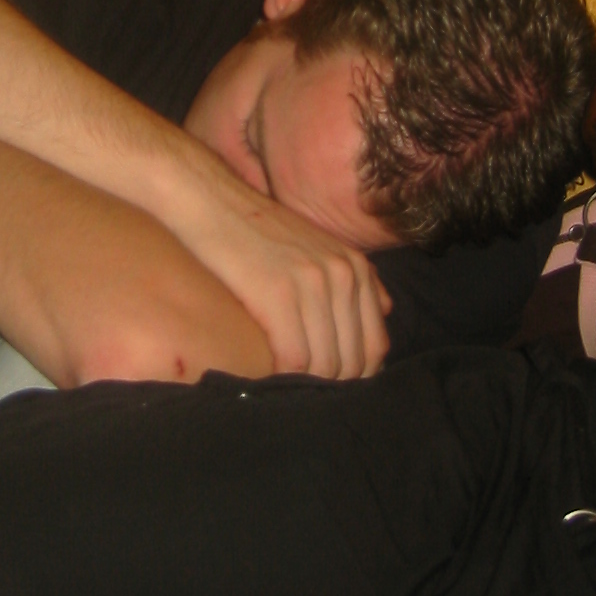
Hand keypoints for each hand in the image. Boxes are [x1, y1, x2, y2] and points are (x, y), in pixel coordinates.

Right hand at [177, 168, 391, 378]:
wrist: (210, 201)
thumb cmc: (258, 230)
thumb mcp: (318, 246)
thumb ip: (355, 277)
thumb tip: (385, 308)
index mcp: (355, 267)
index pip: (375, 345)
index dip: (355, 377)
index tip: (327, 387)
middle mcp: (343, 274)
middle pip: (353, 361)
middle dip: (330, 386)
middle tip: (302, 395)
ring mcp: (313, 283)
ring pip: (324, 366)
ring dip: (304, 386)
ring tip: (284, 390)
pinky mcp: (278, 294)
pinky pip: (294, 359)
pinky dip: (282, 377)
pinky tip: (266, 377)